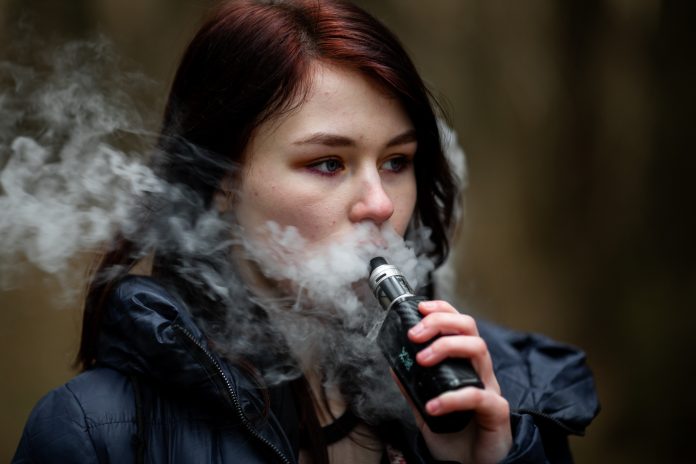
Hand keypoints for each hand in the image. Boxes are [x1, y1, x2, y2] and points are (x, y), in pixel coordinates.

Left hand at [405, 300, 511, 463]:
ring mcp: (490, 388)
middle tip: (415, 335)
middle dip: (441, 323)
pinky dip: (452, 397)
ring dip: (446, 347)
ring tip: (421, 361)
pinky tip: (432, 406)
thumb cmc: (455, 436)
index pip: (458, 325)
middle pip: (469, 328)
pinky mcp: (496, 411)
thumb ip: (412, 387)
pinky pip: (478, 396)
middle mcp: (479, 371)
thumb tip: (394, 365)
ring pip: (478, 349)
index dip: (442, 310)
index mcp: (464, 365)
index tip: (421, 308)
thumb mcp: (425, 408)